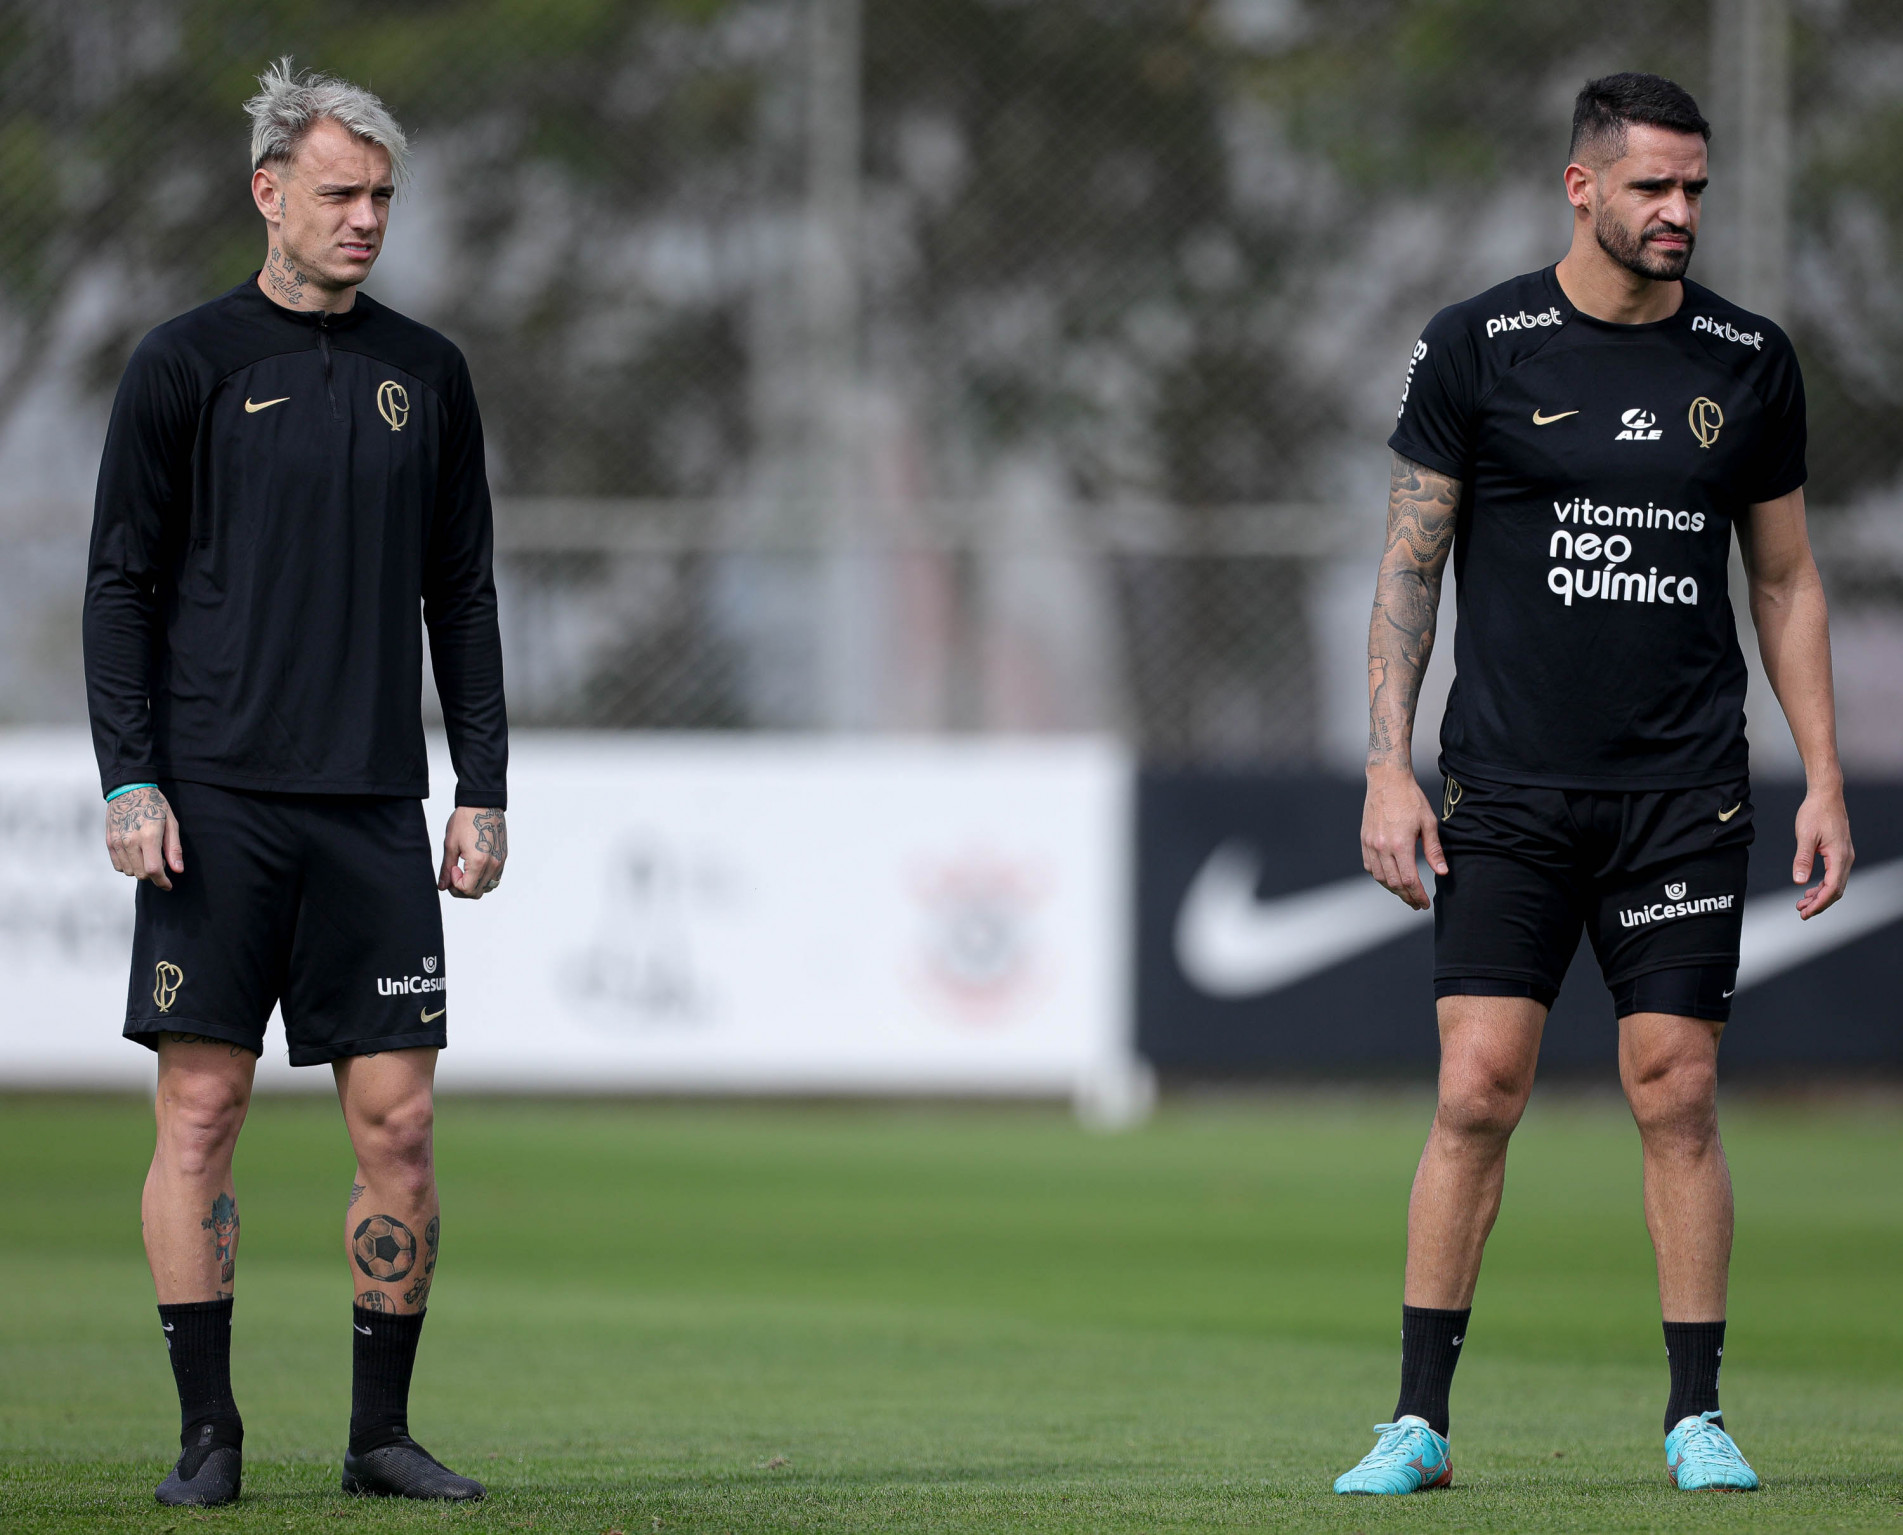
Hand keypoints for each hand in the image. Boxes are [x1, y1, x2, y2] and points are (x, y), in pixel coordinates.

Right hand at [105, 787, 182, 890]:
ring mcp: (117, 842)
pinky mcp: (109, 841)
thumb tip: (177, 870)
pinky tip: (135, 854)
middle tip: (159, 860)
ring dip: (140, 869)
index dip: (162, 882)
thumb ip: (174, 849)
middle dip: (153, 874)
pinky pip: (118, 865)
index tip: (168, 885)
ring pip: (129, 871)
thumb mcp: (171, 823)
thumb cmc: (155, 805)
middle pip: (140, 874)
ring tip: (147, 853)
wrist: (129, 790)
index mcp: (148, 836)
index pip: (153, 870)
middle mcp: (130, 841)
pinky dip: (128, 865)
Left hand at [439, 806, 506, 899]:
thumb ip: (446, 868)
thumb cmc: (465, 820)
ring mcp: (500, 861)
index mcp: (479, 862)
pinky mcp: (503, 857)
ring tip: (465, 869)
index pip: (467, 890)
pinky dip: (483, 878)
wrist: (483, 804)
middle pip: (477, 893)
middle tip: (454, 871)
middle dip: (462, 888)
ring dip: (474, 884)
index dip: (454, 884)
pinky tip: (474, 866)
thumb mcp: (450, 844)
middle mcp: (493, 864)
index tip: (452, 869)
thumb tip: (443, 886)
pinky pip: (495, 878)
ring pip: (487, 887)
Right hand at [1362, 764, 1446, 910]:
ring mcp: (1371, 844)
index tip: (1425, 903)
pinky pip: (1370, 867)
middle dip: (1407, 897)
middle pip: (1394, 883)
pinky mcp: (1364, 840)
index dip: (1418, 895)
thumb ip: (1434, 850)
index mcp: (1400, 844)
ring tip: (1405, 894)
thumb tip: (1441, 872)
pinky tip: (1390, 878)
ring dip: (1393, 890)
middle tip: (1417, 903)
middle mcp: (1382, 847)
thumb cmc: (1410, 799)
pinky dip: (1380, 877)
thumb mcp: (1429, 823)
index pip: (1410, 880)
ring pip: (1380, 878)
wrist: (1387, 781)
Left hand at [1793, 784, 1852, 919]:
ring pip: (1836, 884)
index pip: (1832, 888)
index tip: (1805, 912)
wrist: (1826, 796)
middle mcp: (1846, 858)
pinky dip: (1823, 885)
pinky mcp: (1839, 852)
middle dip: (1819, 903)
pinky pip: (1834, 875)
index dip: (1819, 903)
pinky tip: (1810, 888)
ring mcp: (1844, 856)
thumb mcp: (1805, 836)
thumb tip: (1800, 881)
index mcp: (1839, 856)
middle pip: (1836, 890)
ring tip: (1802, 903)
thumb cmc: (1815, 812)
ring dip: (1820, 896)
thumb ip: (1803, 859)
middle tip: (1801, 911)